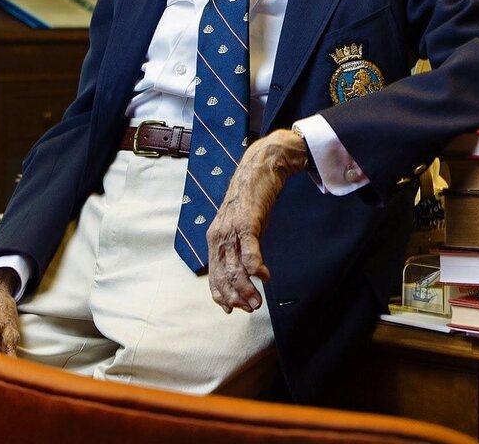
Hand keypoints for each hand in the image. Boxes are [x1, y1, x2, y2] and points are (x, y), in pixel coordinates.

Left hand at [206, 128, 308, 312]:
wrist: (261, 167)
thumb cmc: (253, 199)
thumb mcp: (242, 227)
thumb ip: (240, 248)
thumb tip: (247, 272)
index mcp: (215, 238)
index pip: (214, 274)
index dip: (222, 295)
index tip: (233, 310)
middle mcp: (219, 235)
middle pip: (223, 274)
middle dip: (235, 297)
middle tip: (251, 309)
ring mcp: (232, 228)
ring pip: (235, 266)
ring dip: (246, 288)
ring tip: (258, 301)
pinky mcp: (247, 219)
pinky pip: (249, 247)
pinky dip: (255, 265)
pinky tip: (264, 276)